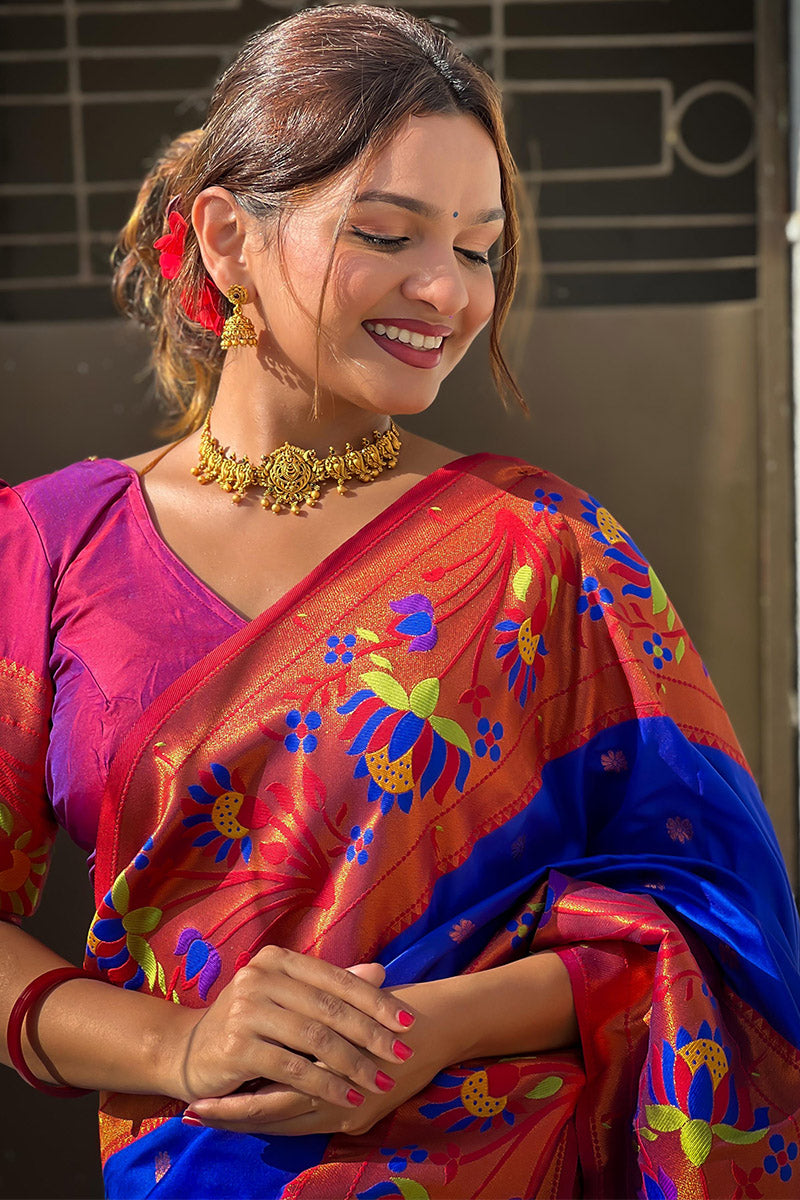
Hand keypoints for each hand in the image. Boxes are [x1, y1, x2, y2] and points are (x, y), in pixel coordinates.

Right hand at [171, 947, 417, 1110]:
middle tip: (403, 1055)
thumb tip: (380, 972)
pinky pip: (292, 1068)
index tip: (408, 1022)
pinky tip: (348, 1097)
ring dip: (354, 1064)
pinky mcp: (236, 1045)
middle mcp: (260, 977)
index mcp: (278, 960)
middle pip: (330, 1008)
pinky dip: (325, 1085)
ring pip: (315, 1039)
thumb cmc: (248, 1021)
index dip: (375, 1001)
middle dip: (371, 1034)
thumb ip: (331, 986)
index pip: (337, 979)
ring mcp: (246, 1009)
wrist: (184, 1050)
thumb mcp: (288, 998)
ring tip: (382, 1082)